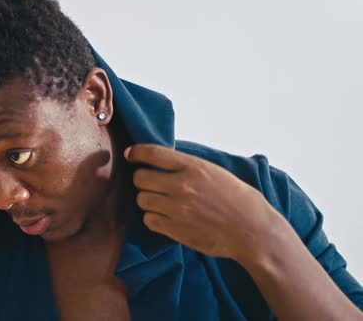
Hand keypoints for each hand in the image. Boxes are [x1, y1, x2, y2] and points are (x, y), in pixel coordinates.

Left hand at [125, 144, 279, 260]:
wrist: (251, 230)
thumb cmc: (236, 198)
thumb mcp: (213, 171)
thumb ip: (186, 166)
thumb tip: (160, 160)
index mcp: (193, 167)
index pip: (152, 153)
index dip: (136, 152)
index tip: (131, 154)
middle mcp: (182, 186)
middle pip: (140, 178)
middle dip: (142, 179)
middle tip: (149, 182)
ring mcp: (177, 209)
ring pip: (142, 200)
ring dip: (147, 200)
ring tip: (161, 201)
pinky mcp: (175, 229)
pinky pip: (149, 220)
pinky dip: (153, 218)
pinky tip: (165, 217)